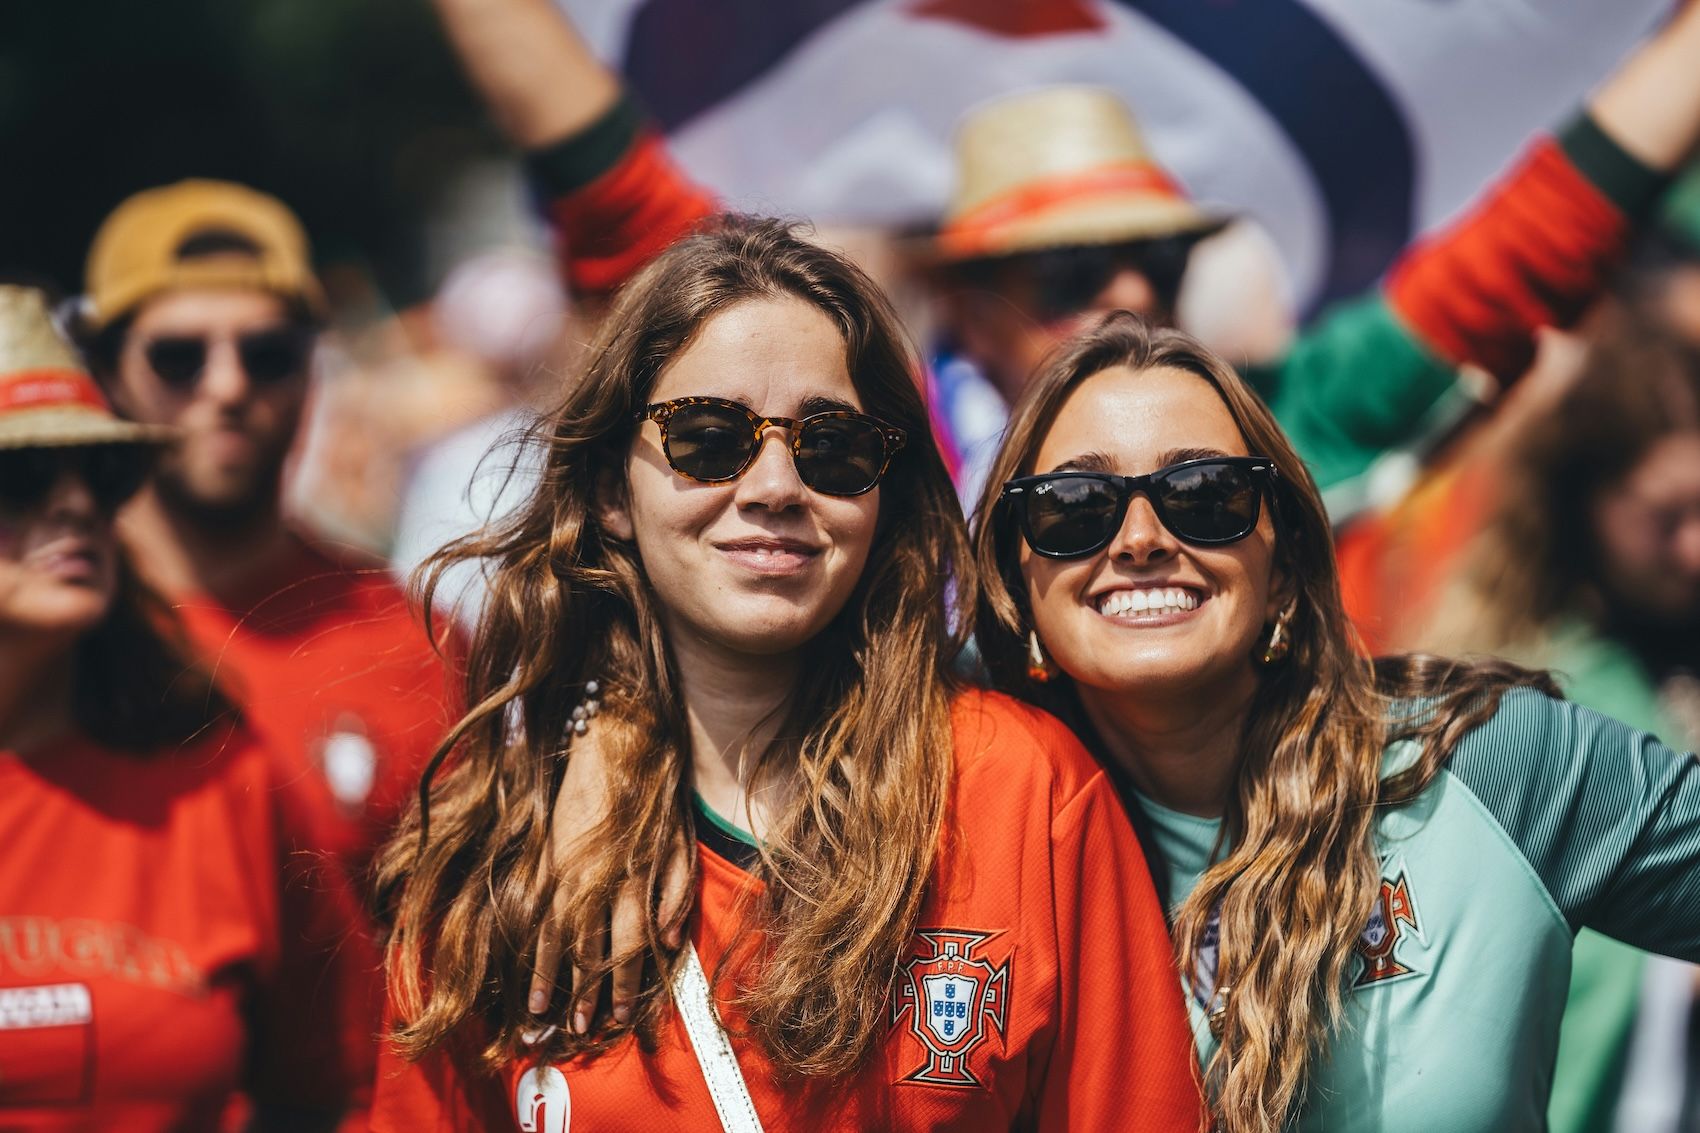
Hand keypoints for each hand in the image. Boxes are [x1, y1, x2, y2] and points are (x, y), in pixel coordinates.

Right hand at [528, 730, 692, 1031]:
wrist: (613, 744)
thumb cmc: (653, 794)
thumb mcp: (679, 841)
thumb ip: (675, 893)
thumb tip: (667, 942)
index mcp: (637, 877)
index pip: (630, 942)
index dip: (624, 981)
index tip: (619, 1013)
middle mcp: (600, 880)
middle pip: (593, 948)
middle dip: (589, 990)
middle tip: (584, 1027)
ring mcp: (569, 870)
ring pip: (559, 936)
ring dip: (554, 978)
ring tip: (546, 1014)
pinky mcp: (547, 857)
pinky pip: (537, 911)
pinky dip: (532, 944)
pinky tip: (527, 967)